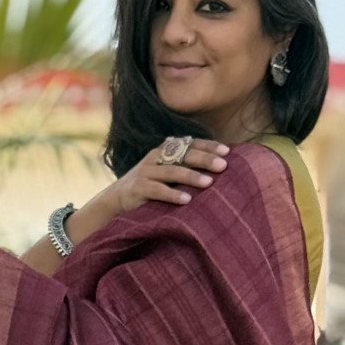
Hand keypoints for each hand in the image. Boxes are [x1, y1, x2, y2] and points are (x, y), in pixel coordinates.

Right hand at [98, 137, 229, 221]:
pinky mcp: (138, 189)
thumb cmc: (151, 187)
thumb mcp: (167, 174)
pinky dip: (172, 195)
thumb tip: (218, 171)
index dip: (208, 146)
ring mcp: (146, 172)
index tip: (228, 151)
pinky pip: (157, 190)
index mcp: (165, 151)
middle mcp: (156, 157)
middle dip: (204, 159)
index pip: (190, 143)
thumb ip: (186, 169)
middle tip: (223, 165)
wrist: (117, 199)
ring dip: (191, 177)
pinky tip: (187, 201)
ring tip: (209, 183)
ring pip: (172, 171)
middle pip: (183, 155)